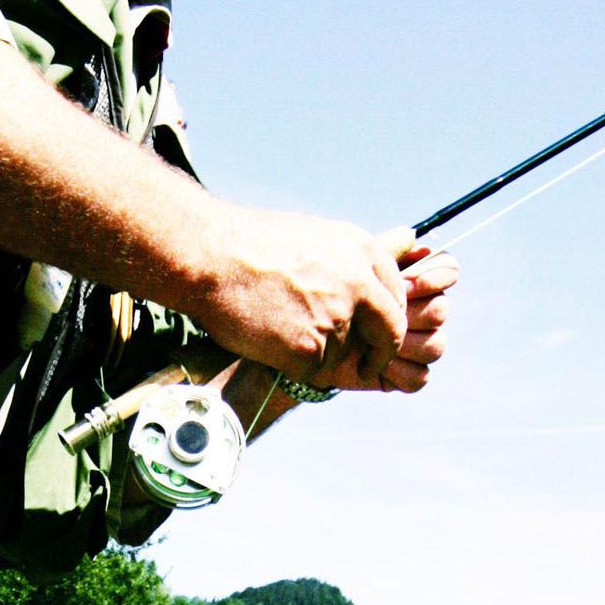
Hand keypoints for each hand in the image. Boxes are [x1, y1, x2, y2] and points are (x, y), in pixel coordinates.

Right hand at [189, 205, 415, 380]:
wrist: (209, 257)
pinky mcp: (311, 348)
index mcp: (361, 250)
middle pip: (390, 331)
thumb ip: (347, 260)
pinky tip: (268, 338)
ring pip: (343, 352)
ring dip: (318, 351)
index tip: (377, 331)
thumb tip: (372, 273)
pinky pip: (313, 369)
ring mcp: (336, 317)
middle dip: (381, 352)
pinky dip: (293, 362)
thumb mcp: (312, 235)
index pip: (396, 294)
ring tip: (278, 325)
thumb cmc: (249, 244)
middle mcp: (358, 283)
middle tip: (368, 365)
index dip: (386, 318)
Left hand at [323, 237, 455, 394]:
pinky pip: (421, 376)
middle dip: (411, 313)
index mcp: (417, 281)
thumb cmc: (331, 297)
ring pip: (436, 345)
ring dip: (404, 344)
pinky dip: (398, 372)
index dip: (437, 277)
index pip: (448, 270)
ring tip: (371, 342)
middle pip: (441, 310)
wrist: (307, 340)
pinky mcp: (407, 374)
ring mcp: (419, 344)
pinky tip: (374, 366)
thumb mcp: (353, 269)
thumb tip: (409, 234)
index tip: (408, 284)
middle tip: (377, 314)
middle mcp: (425, 311)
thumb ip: (382, 251)